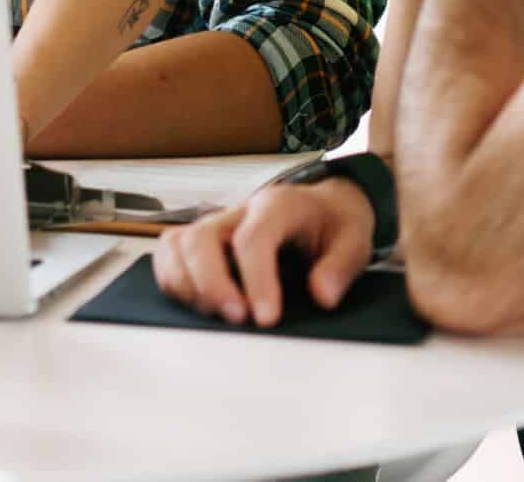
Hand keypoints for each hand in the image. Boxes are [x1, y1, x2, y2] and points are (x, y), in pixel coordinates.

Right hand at [151, 181, 376, 327]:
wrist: (321, 205)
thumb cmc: (331, 223)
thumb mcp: (354, 239)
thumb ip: (340, 266)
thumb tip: (322, 295)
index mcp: (277, 206)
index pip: (253, 237)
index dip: (255, 279)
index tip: (267, 318)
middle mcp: (238, 211)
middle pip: (201, 238)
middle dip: (211, 283)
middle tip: (236, 318)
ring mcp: (216, 224)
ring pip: (177, 243)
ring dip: (187, 284)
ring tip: (214, 314)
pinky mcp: (202, 239)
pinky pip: (169, 253)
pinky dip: (173, 280)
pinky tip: (197, 304)